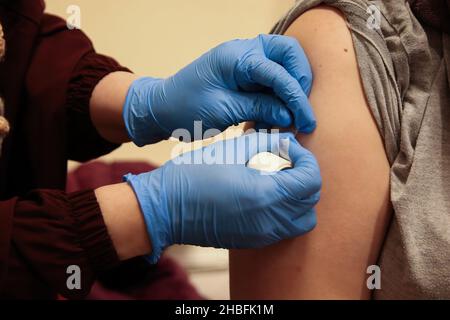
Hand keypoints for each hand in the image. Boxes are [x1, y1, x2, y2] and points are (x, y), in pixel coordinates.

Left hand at [123, 34, 314, 145]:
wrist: (163, 109)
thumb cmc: (185, 107)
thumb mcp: (223, 110)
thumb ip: (259, 109)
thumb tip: (290, 115)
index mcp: (236, 56)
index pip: (278, 72)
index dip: (296, 98)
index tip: (306, 122)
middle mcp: (244, 52)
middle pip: (289, 54)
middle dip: (300, 82)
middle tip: (298, 112)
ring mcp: (246, 62)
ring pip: (284, 68)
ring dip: (288, 94)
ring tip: (281, 124)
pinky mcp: (245, 76)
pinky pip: (271, 83)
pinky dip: (276, 101)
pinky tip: (269, 123)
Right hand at [124, 132, 320, 262]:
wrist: (166, 208)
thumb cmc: (195, 174)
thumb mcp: (233, 149)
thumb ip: (268, 142)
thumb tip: (289, 142)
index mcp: (266, 196)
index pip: (311, 180)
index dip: (306, 159)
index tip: (288, 148)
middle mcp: (269, 221)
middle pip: (311, 202)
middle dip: (305, 177)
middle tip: (286, 161)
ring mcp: (261, 235)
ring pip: (301, 220)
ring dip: (298, 198)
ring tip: (278, 179)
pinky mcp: (253, 241)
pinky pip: (284, 229)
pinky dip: (285, 212)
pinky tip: (265, 194)